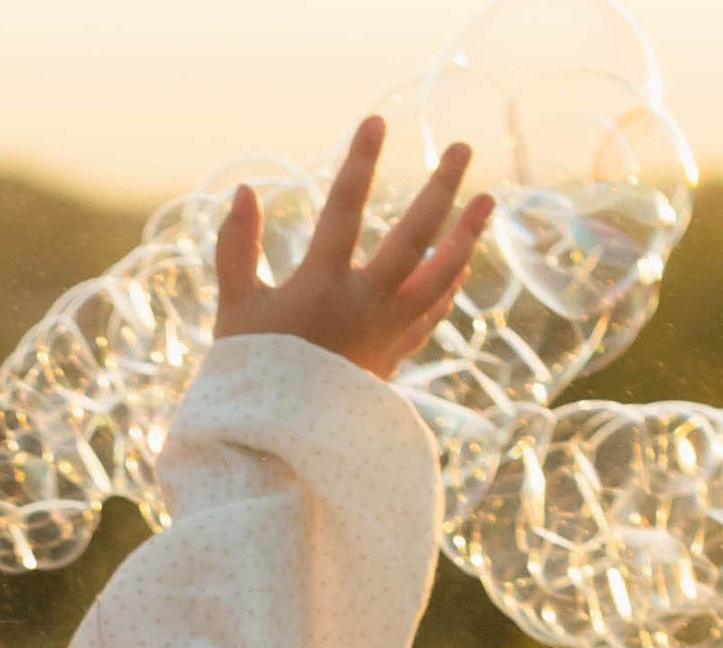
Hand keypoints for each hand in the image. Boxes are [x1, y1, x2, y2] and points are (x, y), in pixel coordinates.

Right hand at [213, 118, 492, 379]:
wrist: (274, 451)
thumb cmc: (248, 378)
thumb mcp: (234, 312)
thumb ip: (237, 250)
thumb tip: (244, 192)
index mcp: (320, 288)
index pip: (344, 210)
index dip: (360, 163)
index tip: (377, 122)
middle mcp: (363, 306)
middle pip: (414, 237)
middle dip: (441, 188)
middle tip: (463, 148)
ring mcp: (385, 334)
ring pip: (439, 279)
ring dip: (466, 237)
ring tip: (488, 201)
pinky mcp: (391, 359)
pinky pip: (430, 316)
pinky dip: (448, 288)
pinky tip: (462, 266)